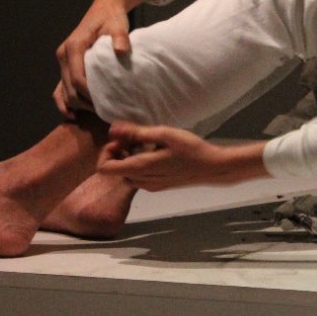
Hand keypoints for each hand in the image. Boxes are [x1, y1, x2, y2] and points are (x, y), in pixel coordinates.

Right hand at [54, 0, 130, 117]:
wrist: (104, 9)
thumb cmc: (112, 18)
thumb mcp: (118, 26)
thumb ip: (120, 38)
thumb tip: (121, 50)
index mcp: (74, 47)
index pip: (78, 79)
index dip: (90, 95)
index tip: (106, 104)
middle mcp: (63, 55)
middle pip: (69, 89)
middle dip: (84, 104)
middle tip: (104, 112)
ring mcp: (63, 61)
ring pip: (63, 90)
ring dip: (76, 105)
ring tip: (94, 115)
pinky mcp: (66, 65)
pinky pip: (61, 87)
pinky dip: (65, 101)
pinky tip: (74, 116)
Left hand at [99, 121, 268, 190]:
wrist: (212, 167)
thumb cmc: (190, 148)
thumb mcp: (164, 134)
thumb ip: (137, 132)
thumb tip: (113, 129)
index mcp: (140, 168)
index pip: (104, 168)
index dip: (106, 152)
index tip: (122, 139)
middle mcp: (141, 181)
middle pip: (114, 171)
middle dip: (118, 153)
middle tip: (134, 138)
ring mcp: (150, 186)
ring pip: (126, 175)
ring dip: (128, 159)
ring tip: (145, 144)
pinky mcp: (158, 187)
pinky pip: (138, 178)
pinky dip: (139, 165)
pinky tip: (155, 153)